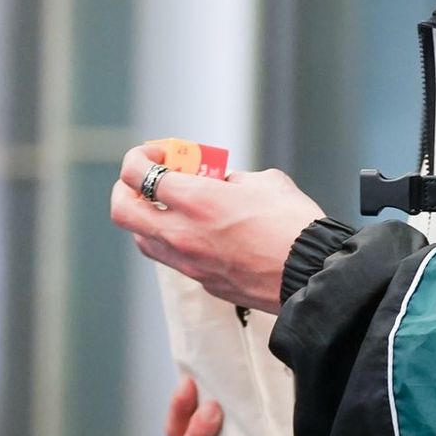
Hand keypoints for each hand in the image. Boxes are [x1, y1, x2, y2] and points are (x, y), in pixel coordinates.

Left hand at [111, 142, 323, 314]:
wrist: (312, 274)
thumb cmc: (295, 226)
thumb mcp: (265, 182)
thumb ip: (232, 179)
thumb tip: (222, 183)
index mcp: (196, 200)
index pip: (137, 174)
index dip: (139, 158)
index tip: (156, 154)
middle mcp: (182, 233)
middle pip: (122, 210)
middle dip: (126, 189)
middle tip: (146, 179)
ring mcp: (189, 262)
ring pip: (143, 238)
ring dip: (149, 218)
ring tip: (173, 206)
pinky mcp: (203, 282)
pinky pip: (174, 258)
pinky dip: (176, 240)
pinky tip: (201, 231)